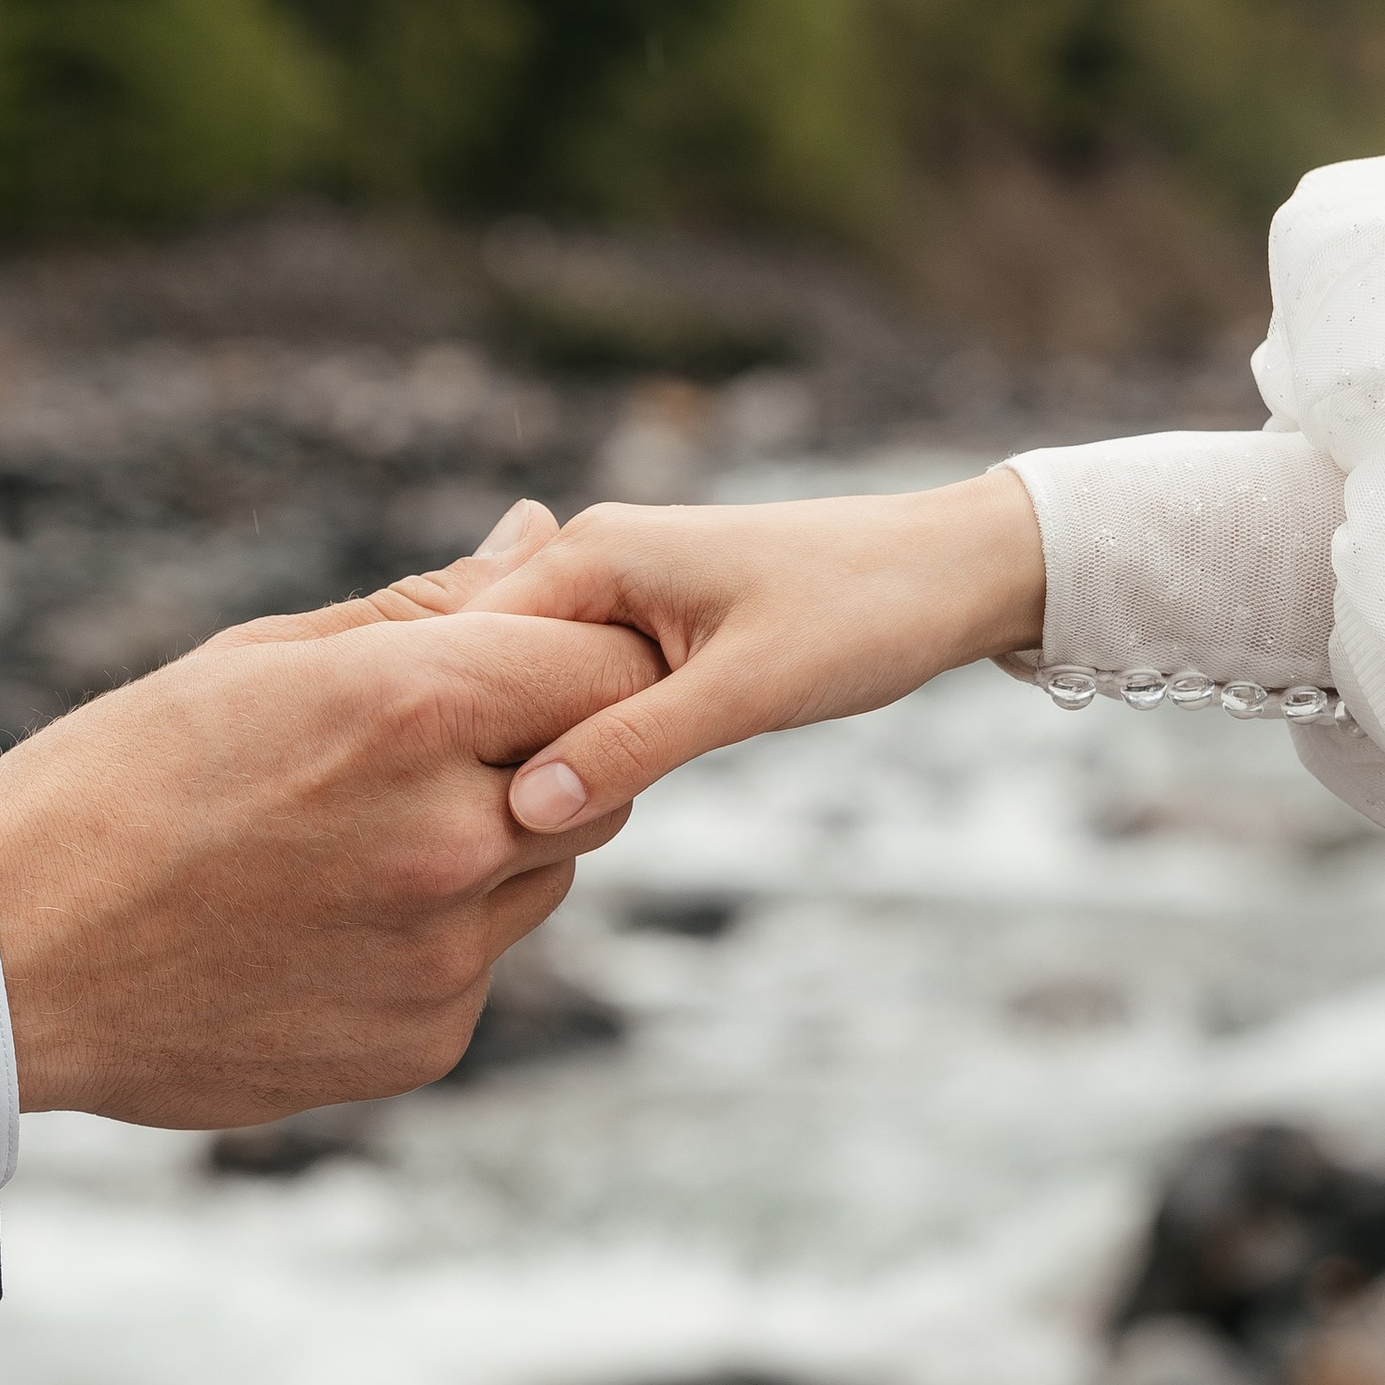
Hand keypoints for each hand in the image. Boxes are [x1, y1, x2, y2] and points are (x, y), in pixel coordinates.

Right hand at [0, 517, 655, 1125]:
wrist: (11, 959)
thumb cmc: (121, 780)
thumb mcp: (262, 662)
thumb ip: (426, 607)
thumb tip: (538, 531)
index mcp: (414, 710)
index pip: (609, 664)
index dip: (592, 656)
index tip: (540, 662)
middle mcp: (452, 837)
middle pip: (605, 775)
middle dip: (546, 753)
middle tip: (425, 753)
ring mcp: (445, 954)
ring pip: (545, 876)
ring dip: (487, 849)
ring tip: (343, 846)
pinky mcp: (424, 1040)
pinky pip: (479, 965)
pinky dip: (428, 940)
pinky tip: (316, 930)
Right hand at [457, 472, 1047, 827]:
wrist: (955, 572)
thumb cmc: (862, 613)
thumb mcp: (744, 692)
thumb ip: (633, 744)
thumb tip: (529, 809)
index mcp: (591, 554)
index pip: (465, 643)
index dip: (443, 724)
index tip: (430, 806)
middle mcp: (591, 559)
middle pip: (490, 666)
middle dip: (480, 741)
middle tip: (461, 831)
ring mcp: (622, 589)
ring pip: (539, 683)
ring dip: (531, 744)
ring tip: (508, 822)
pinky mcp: (655, 621)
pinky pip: (584, 685)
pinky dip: (579, 733)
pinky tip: (577, 791)